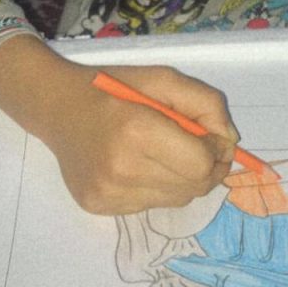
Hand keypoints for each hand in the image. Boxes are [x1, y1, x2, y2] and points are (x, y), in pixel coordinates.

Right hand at [0, 36, 238, 214]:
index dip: (216, 152)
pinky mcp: (99, 207)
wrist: (58, 107)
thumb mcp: (164, 79)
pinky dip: (157, 188)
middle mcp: (121, 168)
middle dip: (206, 168)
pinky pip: (151, 206)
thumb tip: (229, 142)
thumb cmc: (115, 87)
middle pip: (194, 187)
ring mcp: (108, 193)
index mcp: (138, 130)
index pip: (202, 165)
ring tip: (163, 154)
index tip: (211, 138)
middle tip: (196, 147)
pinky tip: (138, 166)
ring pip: (176, 200)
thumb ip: (206, 104)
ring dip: (182, 179)